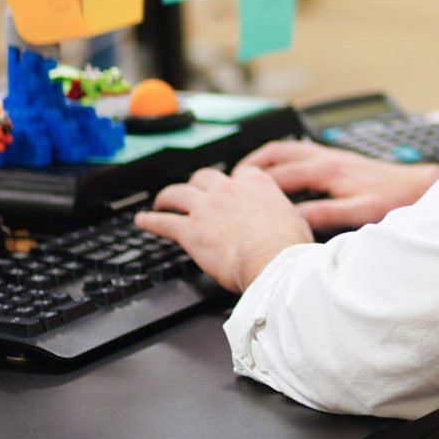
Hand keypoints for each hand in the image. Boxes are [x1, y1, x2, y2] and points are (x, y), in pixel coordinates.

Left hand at [135, 165, 311, 292]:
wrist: (274, 265)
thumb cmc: (288, 249)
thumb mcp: (297, 221)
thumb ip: (285, 213)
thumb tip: (290, 220)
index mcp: (256, 184)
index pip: (238, 174)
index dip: (230, 182)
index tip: (228, 189)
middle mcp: (228, 189)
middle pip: (203, 178)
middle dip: (196, 185)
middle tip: (191, 193)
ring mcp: (206, 208)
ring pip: (177, 193)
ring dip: (166, 196)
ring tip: (160, 202)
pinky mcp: (190, 230)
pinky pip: (163, 222)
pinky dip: (149, 220)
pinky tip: (142, 221)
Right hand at [234, 139, 438, 234]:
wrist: (415, 186)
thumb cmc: (390, 200)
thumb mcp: (356, 213)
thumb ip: (322, 214)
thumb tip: (292, 217)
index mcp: (325, 170)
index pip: (279, 176)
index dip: (254, 187)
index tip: (234, 196)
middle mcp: (324, 157)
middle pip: (276, 153)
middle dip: (250, 165)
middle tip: (230, 179)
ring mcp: (329, 154)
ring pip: (286, 148)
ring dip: (263, 157)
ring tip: (245, 171)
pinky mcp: (335, 157)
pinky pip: (298, 150)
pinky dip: (280, 157)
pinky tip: (278, 168)